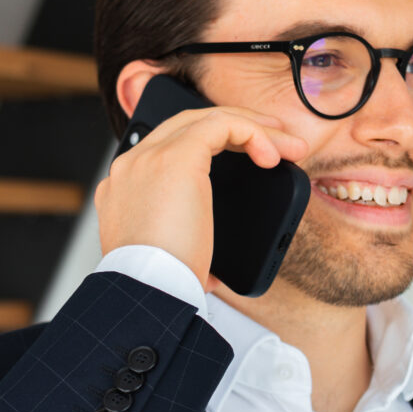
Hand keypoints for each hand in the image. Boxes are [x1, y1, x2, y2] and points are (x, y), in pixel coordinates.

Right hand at [95, 106, 305, 291]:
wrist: (148, 293)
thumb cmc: (162, 289)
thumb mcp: (174, 264)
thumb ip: (188, 254)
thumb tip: (214, 272)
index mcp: (125, 192)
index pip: (167, 148)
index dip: (209, 145)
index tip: (244, 158)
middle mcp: (131, 167)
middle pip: (187, 125)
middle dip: (236, 127)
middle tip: (271, 144)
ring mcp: (150, 157)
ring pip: (207, 119)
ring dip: (253, 128)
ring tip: (287, 146)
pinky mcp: (177, 157)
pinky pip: (222, 125)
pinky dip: (253, 134)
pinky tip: (273, 156)